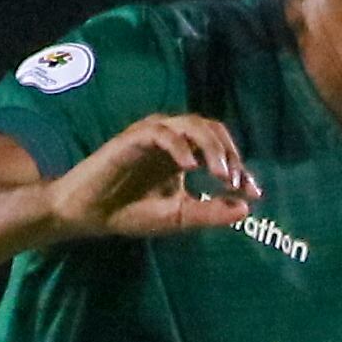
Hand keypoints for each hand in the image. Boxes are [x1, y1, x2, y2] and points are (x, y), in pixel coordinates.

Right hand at [43, 114, 261, 241]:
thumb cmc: (129, 212)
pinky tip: (190, 167)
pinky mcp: (133, 138)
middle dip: (228, 152)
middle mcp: (172, 139)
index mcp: (184, 153)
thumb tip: (245, 209)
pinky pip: (161, 132)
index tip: (252, 192)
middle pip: (211, 128)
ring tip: (219, 173)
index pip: (219, 147)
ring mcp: (152, 135)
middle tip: (234, 180)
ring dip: (210, 146)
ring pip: (191, 124)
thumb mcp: (177, 217)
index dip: (240, 167)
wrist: (88, 214)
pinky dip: (180, 146)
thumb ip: (209, 212)